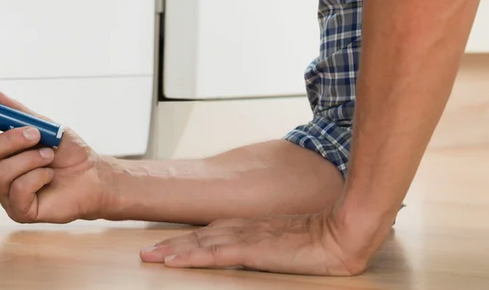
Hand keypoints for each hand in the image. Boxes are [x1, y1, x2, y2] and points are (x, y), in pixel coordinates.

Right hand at [0, 88, 112, 224]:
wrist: (92, 175)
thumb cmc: (67, 153)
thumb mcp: (43, 125)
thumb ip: (14, 111)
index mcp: (3, 152)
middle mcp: (0, 173)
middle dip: (10, 140)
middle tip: (35, 134)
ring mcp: (8, 194)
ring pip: (1, 173)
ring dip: (30, 159)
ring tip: (49, 156)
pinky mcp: (20, 211)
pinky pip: (18, 191)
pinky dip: (38, 177)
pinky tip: (49, 176)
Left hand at [139, 207, 381, 275]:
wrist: (343, 233)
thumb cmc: (325, 240)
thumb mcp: (294, 243)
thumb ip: (277, 243)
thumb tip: (273, 250)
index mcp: (254, 227)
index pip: (212, 231)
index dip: (188, 238)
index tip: (166, 245)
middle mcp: (245, 228)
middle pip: (199, 234)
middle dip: (171, 244)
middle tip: (145, 252)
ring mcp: (248, 237)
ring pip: (200, 242)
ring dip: (173, 250)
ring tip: (149, 257)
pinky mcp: (253, 250)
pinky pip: (215, 254)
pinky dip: (191, 256)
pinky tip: (174, 261)